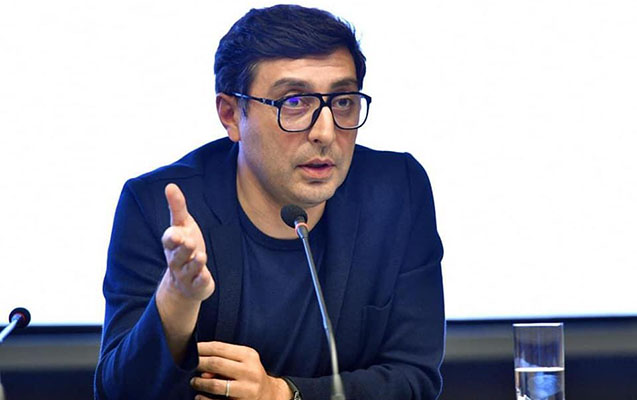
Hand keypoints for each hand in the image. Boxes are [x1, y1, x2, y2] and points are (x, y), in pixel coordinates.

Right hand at [160, 183, 214, 300]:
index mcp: (172, 245)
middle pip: (178, 255)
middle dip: (183, 249)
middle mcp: (177, 260)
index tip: (177, 234)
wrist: (185, 282)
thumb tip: (170, 185)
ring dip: (194, 263)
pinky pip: (198, 283)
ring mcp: (186, 274)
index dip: (172, 237)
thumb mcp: (182, 226)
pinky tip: (205, 276)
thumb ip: (177, 208)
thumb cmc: (184, 246)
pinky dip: (201, 279)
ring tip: (201, 256)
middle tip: (189, 243)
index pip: (169, 239)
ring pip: (189, 269)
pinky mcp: (197, 285)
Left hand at [191, 341, 291, 399]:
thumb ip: (224, 360)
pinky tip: (199, 396)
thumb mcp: (242, 362)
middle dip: (198, 364)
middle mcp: (250, 371)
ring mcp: (247, 390)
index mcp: (249, 356)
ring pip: (215, 385)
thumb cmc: (250, 375)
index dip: (201, 348)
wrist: (270, 395)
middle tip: (189, 365)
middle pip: (216, 364)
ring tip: (194, 381)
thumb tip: (201, 368)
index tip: (190, 349)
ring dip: (200, 383)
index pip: (219, 348)